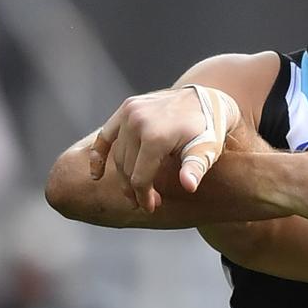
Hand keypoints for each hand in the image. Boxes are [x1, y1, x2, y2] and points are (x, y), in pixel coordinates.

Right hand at [88, 85, 240, 211]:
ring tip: (135, 191)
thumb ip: (195, 168)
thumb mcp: (207, 150)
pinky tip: (97, 174)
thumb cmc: (210, 131)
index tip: (151, 208)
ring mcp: (130, 112)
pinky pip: (105, 135)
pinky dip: (98, 154)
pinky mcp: (127, 107)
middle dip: (135, 189)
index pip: (140, 177)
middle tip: (146, 203)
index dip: (143, 196)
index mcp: (156, 135)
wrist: (209, 100)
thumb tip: (188, 186)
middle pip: (127, 168)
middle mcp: (138, 121)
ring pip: (118, 154)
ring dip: (123, 176)